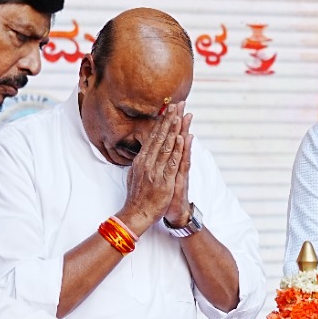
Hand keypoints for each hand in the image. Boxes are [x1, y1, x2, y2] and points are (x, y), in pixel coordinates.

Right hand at [119, 108, 188, 233]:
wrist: (136, 214)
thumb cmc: (138, 197)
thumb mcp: (135, 175)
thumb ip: (141, 163)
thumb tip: (143, 152)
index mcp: (141, 160)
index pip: (152, 136)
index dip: (161, 122)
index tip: (168, 109)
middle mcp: (147, 162)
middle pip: (159, 137)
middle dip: (169, 119)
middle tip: (176, 104)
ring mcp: (155, 171)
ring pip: (166, 146)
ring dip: (174, 130)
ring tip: (181, 115)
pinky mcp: (163, 181)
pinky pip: (171, 163)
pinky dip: (176, 150)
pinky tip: (182, 139)